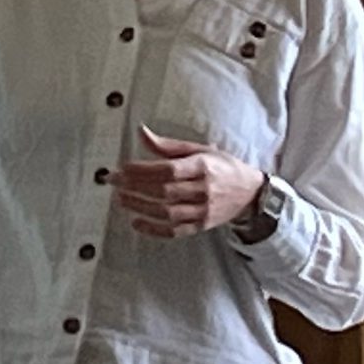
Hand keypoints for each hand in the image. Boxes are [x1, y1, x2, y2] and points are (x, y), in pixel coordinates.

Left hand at [113, 128, 267, 240]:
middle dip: (135, 187)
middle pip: (165, 191)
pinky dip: (154, 229)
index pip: (168, 169)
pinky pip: (175, 231)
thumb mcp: (199, 150)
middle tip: (113, 182)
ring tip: (121, 199)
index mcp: (203, 166)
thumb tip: (140, 131)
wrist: (250, 192)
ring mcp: (203, 210)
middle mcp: (204, 189)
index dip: (142, 170)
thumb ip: (167, 145)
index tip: (121, 168)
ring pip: (168, 212)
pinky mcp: (201, 226)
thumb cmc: (221, 166)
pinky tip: (136, 223)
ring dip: (140, 207)